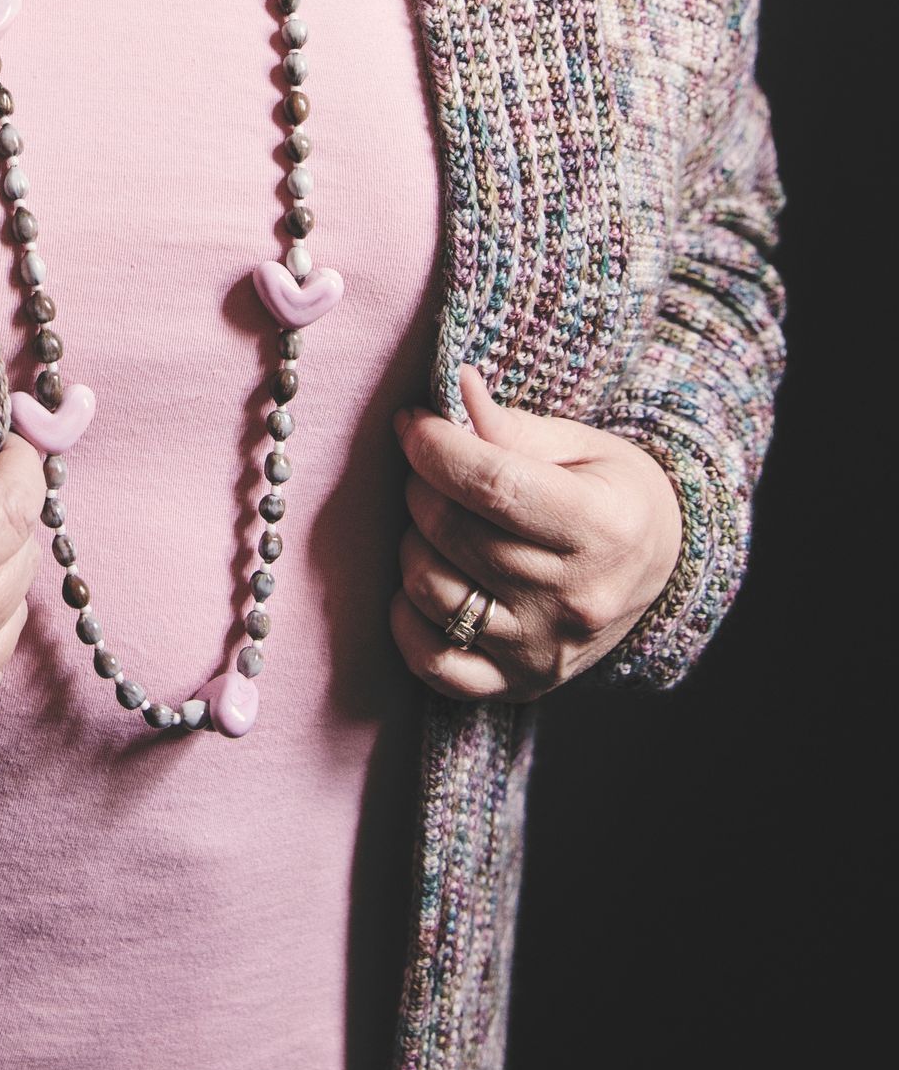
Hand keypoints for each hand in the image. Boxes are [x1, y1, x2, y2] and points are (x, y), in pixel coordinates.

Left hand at [390, 366, 682, 698]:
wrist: (663, 572)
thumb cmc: (615, 495)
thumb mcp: (582, 447)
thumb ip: (512, 426)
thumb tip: (455, 386)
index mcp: (599, 526)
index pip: (492, 485)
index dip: (435, 447)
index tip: (412, 422)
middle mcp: (573, 597)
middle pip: (454, 533)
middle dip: (421, 486)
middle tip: (430, 469)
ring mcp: (543, 648)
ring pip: (431, 591)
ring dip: (413, 544)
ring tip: (436, 524)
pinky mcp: (518, 684)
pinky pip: (433, 664)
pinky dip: (407, 622)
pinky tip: (422, 585)